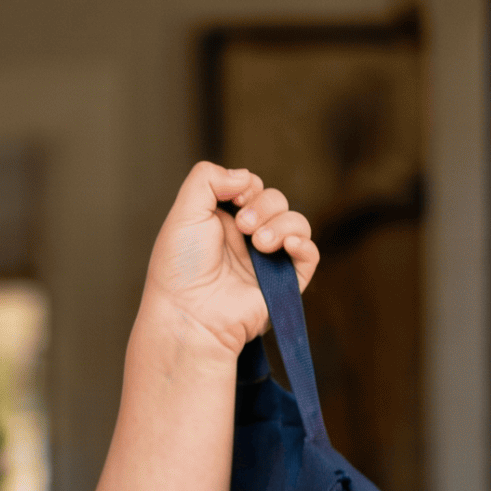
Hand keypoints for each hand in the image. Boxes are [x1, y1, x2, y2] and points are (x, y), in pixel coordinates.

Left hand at [138, 162, 320, 356]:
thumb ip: (207, 179)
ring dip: (281, 224)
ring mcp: (266, 260)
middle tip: (244, 226)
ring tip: (259, 244)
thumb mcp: (183, 213)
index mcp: (221, 221)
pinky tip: (287, 246)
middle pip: (275, 200)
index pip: (250, 188)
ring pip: (296, 223)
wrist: (189, 314)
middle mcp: (245, 239)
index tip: (234, 199)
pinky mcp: (284, 283)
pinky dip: (304, 244)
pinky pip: (309, 255)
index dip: (247, 187)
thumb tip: (245, 176)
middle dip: (264, 206)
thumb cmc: (180, 269)